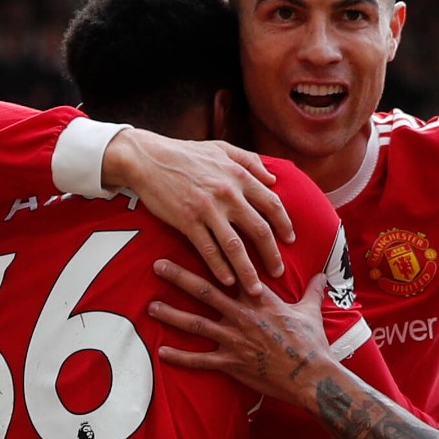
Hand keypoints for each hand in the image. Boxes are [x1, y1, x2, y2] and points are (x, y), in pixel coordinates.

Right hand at [104, 129, 295, 293]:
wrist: (148, 158)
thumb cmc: (186, 153)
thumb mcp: (222, 148)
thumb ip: (250, 161)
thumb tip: (273, 177)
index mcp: (239, 176)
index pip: (272, 204)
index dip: (284, 224)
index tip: (290, 240)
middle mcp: (228, 194)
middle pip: (260, 230)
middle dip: (272, 255)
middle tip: (279, 272)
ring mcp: (208, 209)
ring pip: (235, 246)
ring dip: (248, 271)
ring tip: (255, 290)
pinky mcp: (187, 221)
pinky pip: (208, 250)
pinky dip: (220, 268)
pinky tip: (227, 282)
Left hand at [147, 259, 330, 407]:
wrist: (311, 375)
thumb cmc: (312, 343)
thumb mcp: (312, 312)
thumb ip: (313, 291)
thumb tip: (323, 276)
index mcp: (260, 299)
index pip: (233, 270)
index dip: (214, 255)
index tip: (196, 241)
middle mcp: (242, 315)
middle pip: (204, 291)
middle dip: (179, 277)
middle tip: (157, 265)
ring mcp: (234, 339)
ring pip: (195, 323)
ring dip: (171, 314)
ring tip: (151, 307)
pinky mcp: (231, 363)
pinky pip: (200, 360)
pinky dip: (180, 357)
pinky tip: (162, 353)